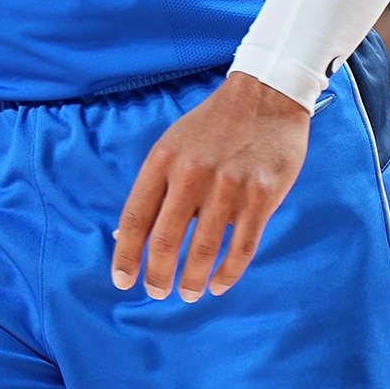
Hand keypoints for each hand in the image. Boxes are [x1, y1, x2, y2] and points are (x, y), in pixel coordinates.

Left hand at [112, 70, 311, 303]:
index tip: (123, 281)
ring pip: (204, 249)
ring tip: (188, 293)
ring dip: (192, 280)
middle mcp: (192, 173)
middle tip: (157, 293)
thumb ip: (153, 188)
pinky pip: (242, 246)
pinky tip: (219, 284)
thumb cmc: (214, 125)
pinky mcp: (262, 195)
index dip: (126, 255)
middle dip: (158, 275)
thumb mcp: (173, 145)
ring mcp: (229, 185)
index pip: (135, 218)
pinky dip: (228, 273)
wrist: (266, 95)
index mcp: (163, 160)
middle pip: (166, 239)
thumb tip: (124, 235)